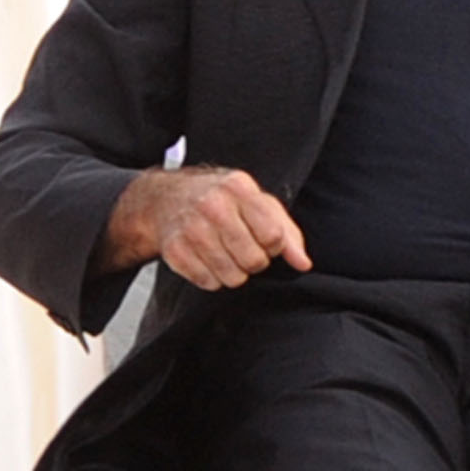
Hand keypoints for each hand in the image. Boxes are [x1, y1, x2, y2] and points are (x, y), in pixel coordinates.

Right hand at [105, 166, 311, 288]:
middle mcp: (212, 205)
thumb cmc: (221, 202)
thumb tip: (302, 263)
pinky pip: (208, 282)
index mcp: (238, 188)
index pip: (273, 235)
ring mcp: (190, 228)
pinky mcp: (174, 250)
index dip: (273, 246)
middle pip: (253, 260)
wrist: (166, 199)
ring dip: (234, 273)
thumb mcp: (258, 205)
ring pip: (232, 277)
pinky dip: (212, 277)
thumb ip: (287, 233)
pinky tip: (207, 260)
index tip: (263, 241)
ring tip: (226, 255)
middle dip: (254, 262)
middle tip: (244, 250)